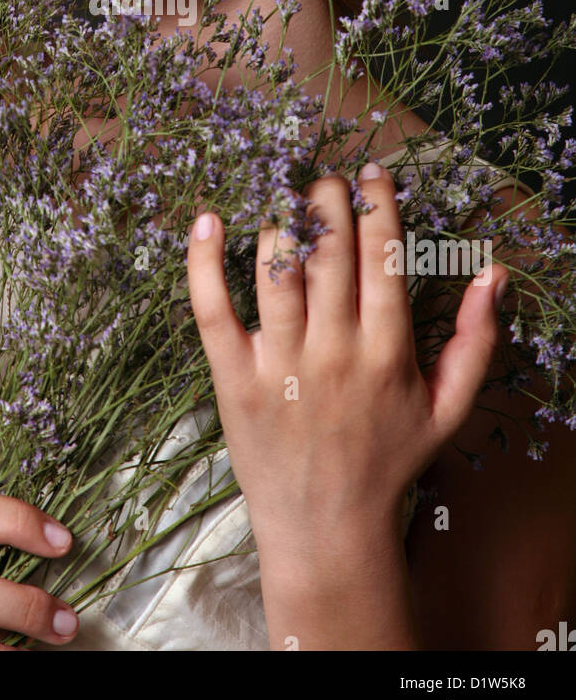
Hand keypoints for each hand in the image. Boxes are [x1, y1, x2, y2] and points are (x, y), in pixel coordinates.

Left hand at [185, 163, 507, 560]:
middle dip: (327, 199)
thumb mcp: (448, 408)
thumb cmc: (388, 460)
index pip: (384, 258)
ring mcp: (281, 365)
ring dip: (279, 219)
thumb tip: (494, 273)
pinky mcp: (233, 379)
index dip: (378, 205)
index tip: (371, 172)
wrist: (327, 528)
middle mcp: (335, 352)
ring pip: (277, 269)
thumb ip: (475, 340)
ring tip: (282, 194)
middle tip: (323, 178)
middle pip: (330, 252)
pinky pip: (213, 310)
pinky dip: (205, 262)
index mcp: (387, 353)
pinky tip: (208, 220)